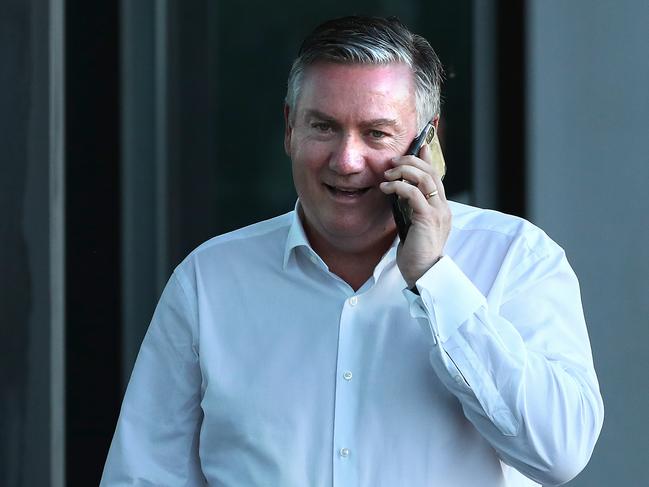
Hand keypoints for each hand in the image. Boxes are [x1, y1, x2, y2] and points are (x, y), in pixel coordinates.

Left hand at [380, 143, 451, 287]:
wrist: (423, 273)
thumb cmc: (416, 253)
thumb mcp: (414, 225)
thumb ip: (412, 208)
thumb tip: (401, 192)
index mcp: (441, 207)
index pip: (436, 175)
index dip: (427, 158)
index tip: (418, 145)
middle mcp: (443, 207)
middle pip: (431, 172)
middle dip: (411, 161)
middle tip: (392, 162)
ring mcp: (437, 212)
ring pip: (424, 178)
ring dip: (403, 171)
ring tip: (387, 174)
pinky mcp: (428, 218)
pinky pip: (413, 193)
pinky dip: (398, 187)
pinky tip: (385, 189)